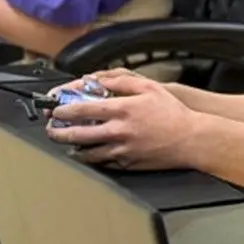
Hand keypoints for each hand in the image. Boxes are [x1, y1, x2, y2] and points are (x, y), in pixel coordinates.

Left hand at [44, 69, 200, 170]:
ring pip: (87, 153)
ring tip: (66, 144)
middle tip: (52, 130)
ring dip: (72, 148)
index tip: (56, 110)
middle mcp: (118, 131)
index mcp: (121, 110)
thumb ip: (123, 81)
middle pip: (77, 134)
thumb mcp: (150, 87)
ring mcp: (122, 150)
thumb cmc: (173, 113)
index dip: (62, 110)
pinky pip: (103, 163)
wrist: (192, 140)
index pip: (81, 109)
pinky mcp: (128, 164)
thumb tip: (101, 80)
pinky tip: (89, 154)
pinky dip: (92, 158)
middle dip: (58, 132)